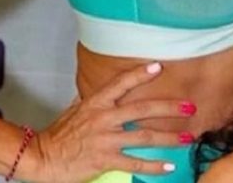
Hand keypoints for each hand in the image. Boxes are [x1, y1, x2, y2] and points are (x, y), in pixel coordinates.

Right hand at [21, 62, 195, 182]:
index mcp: (95, 103)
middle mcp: (103, 118)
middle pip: (142, 109)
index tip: (159, 67)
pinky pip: (135, 162)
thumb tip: (100, 92)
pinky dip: (154, 165)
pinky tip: (169, 165)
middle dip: (169, 108)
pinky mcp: (105, 160)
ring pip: (144, 136)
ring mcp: (106, 139)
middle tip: (190, 107)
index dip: (139, 74)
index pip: (120, 84)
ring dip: (169, 137)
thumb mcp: (73, 111)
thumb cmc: (57, 135)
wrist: (42, 158)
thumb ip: (91, 101)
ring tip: (187, 137)